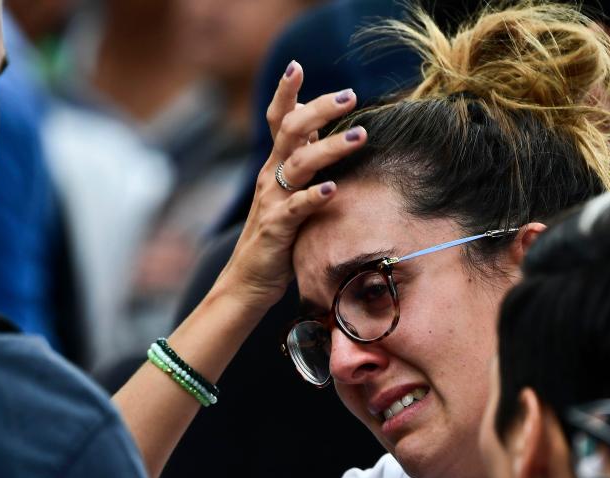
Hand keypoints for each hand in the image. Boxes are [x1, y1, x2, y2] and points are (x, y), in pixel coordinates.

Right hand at [217, 61, 367, 309]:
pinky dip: (313, 197)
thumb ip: (302, 165)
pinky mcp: (277, 228)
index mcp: (274, 166)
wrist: (248, 281)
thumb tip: (322, 133)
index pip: (278, 120)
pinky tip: (332, 189)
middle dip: (320, 108)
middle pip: (291, 130)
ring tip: (360, 137)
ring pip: (298, 163)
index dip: (286, 92)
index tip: (297, 65)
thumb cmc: (277, 238)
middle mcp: (270, 177)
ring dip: (330, 148)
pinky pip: (296, 208)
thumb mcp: (289, 195)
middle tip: (351, 95)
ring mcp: (272, 201)